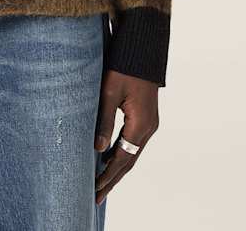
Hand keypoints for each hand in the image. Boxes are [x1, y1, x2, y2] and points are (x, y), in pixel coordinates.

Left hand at [93, 69, 159, 204]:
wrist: (143, 49)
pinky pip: (134, 142)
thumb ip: (104, 121)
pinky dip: (123, 154)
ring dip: (118, 168)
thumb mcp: (109, 92)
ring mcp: (149, 122)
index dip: (108, 176)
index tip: (95, 191)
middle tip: (97, 196)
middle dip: (112, 179)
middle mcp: (148, 127)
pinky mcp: (146, 116)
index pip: (122, 159)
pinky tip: (112, 158)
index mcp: (140, 124)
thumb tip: (98, 150)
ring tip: (103, 183)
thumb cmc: (124, 66)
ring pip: (133, 152)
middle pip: (129, 161)